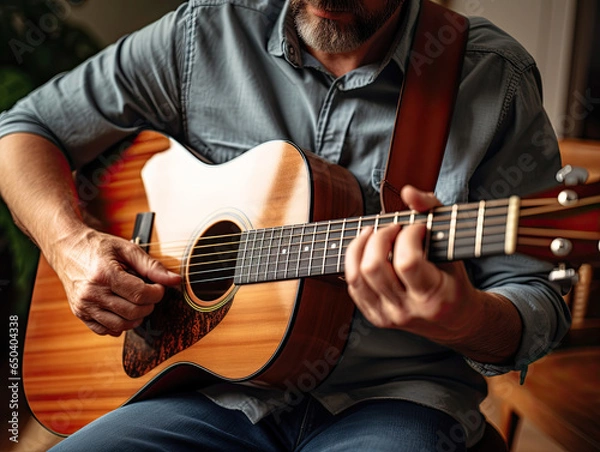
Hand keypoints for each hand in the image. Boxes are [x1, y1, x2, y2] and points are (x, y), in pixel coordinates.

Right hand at [51, 227, 180, 336]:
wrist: (66, 248)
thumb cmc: (98, 247)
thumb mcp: (127, 249)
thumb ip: (152, 266)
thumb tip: (175, 280)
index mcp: (104, 274)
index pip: (140, 294)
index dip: (157, 293)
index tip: (159, 286)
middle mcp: (91, 293)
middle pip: (133, 312)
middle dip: (149, 305)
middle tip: (150, 293)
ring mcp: (83, 305)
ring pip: (121, 325)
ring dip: (136, 317)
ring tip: (138, 301)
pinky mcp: (79, 313)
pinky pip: (105, 330)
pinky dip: (119, 324)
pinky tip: (123, 309)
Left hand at [345, 185, 481, 344]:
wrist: (455, 321)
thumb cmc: (454, 277)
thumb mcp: (453, 244)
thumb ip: (433, 210)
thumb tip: (408, 191)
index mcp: (432, 297)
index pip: (406, 263)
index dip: (408, 236)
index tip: (418, 227)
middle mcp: (407, 310)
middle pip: (374, 268)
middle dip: (380, 237)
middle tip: (394, 227)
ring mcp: (388, 316)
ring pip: (357, 277)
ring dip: (361, 246)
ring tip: (376, 233)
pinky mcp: (374, 316)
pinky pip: (353, 285)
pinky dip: (355, 261)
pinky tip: (367, 249)